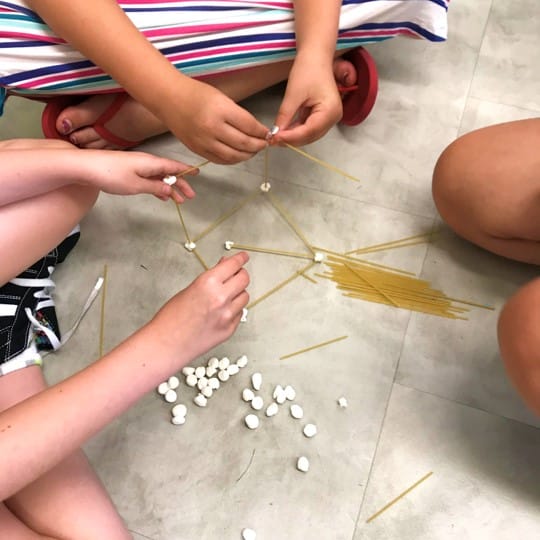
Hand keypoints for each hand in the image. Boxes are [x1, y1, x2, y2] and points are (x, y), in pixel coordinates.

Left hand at [80, 150, 196, 202]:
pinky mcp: (130, 171)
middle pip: (168, 172)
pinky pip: (149, 178)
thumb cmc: (111, 174)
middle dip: (180, 184)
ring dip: (169, 187)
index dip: (187, 171)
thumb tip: (169, 188)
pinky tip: (161, 195)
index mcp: (151, 163)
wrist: (86, 167)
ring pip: (159, 177)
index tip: (198, 174)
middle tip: (190, 197)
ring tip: (178, 201)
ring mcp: (138, 166)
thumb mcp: (136, 185)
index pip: (174, 166)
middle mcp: (147, 162)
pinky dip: (158, 186)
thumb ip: (155, 186)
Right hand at [151, 252, 249, 360]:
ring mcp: (227, 315)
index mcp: (208, 283)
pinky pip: (239, 313)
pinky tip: (222, 311)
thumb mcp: (189, 289)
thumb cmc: (171, 318)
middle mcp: (221, 298)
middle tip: (236, 274)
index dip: (240, 259)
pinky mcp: (229, 329)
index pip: (233, 265)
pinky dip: (234, 309)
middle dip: (241, 274)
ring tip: (225, 296)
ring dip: (238, 293)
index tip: (243, 257)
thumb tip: (224, 267)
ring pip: (245, 297)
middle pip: (244, 279)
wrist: (166, 344)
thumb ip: (210, 279)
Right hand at [164, 79, 268, 163]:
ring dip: (247, 155)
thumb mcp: (221, 98)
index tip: (267, 133)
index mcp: (221, 110)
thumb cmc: (196, 94)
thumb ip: (238, 115)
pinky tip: (238, 155)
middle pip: (244, 144)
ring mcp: (204, 141)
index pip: (249, 126)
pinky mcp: (197, 150)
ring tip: (253, 151)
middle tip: (264, 144)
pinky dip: (233, 160)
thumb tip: (256, 130)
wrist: (169, 99)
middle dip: (258, 145)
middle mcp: (212, 128)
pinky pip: (220, 160)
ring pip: (233, 156)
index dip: (262, 132)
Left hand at [272, 54, 341, 145]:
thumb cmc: (308, 69)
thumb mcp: (293, 94)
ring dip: (293, 137)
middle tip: (272, 140)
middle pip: (310, 136)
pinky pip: (309, 128)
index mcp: (330, 111)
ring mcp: (330, 118)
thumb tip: (276, 134)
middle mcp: (333, 118)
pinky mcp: (323, 117)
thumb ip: (285, 116)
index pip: (308, 131)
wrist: (316, 57)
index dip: (290, 137)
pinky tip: (284, 131)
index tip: (274, 139)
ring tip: (276, 136)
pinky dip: (296, 131)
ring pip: (309, 135)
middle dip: (291, 140)